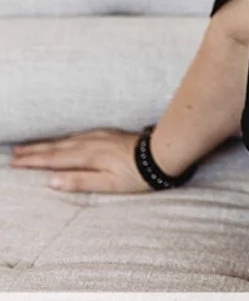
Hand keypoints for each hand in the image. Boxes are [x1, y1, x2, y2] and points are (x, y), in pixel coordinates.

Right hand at [9, 128, 151, 193]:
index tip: (15, 162)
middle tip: (14, 153)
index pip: (55, 158)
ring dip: (47, 142)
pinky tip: (63, 139)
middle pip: (57, 146)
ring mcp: (101, 135)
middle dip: (35, 150)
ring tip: (30, 145)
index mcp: (89, 156)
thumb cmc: (138, 174)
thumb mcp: (109, 185)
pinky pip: (79, 133)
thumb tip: (52, 181)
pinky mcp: (109, 133)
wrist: (164, 152)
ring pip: (67, 138)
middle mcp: (92, 141)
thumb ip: (80, 182)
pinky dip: (64, 137)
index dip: (34, 161)